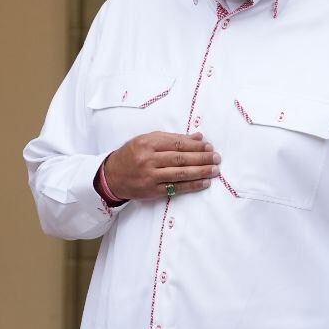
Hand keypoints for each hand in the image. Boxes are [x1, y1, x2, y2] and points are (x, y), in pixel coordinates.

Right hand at [102, 132, 219, 200]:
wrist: (111, 176)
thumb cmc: (131, 155)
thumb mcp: (146, 140)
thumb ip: (172, 138)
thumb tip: (198, 137)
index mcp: (147, 143)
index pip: (177, 144)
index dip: (195, 146)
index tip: (208, 146)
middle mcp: (148, 159)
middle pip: (181, 158)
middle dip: (201, 158)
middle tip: (216, 158)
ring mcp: (150, 176)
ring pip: (180, 173)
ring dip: (200, 172)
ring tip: (214, 170)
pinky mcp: (152, 190)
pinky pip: (175, 188)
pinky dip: (191, 185)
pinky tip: (204, 182)